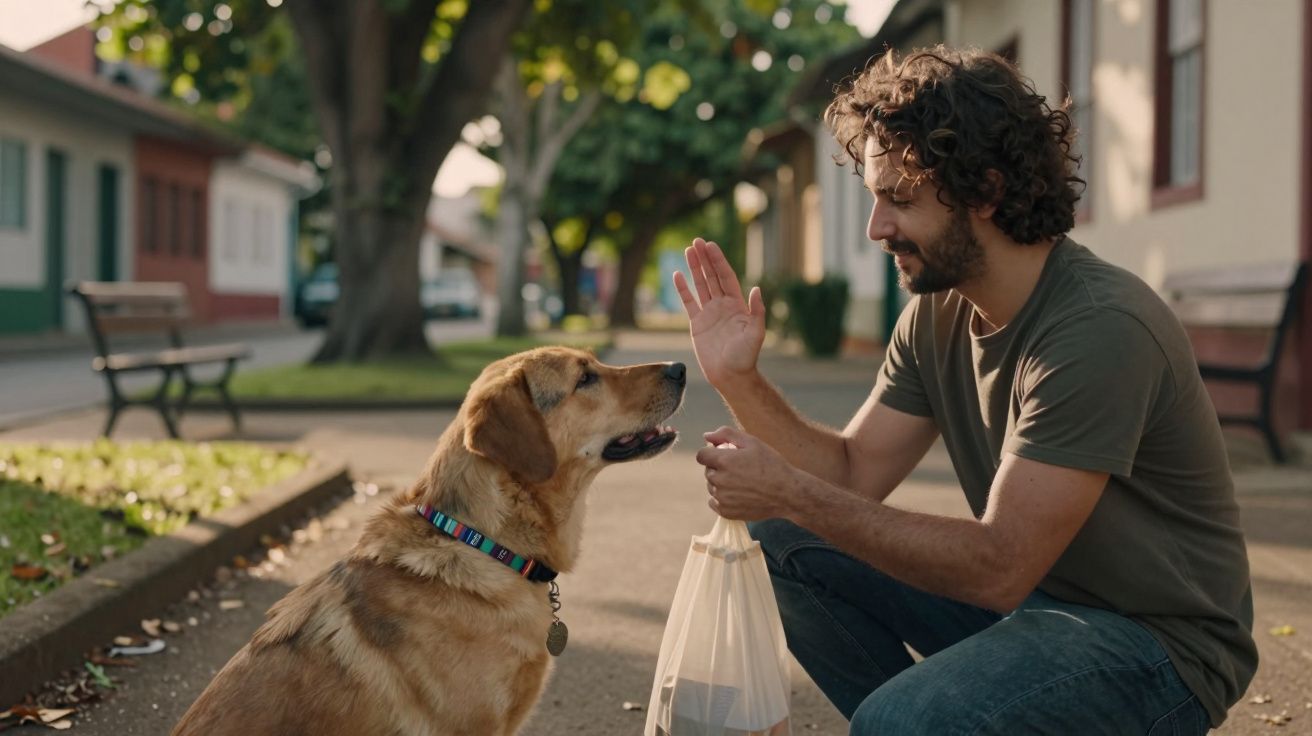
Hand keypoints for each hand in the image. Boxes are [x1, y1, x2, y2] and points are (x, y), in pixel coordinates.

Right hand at [672, 238, 765, 388]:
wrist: (730, 375)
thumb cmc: (746, 356)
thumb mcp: (756, 333)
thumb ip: (757, 312)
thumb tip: (756, 290)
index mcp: (737, 305)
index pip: (726, 277)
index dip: (718, 261)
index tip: (711, 246)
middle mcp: (723, 306)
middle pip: (712, 276)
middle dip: (705, 259)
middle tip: (697, 241)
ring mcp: (709, 313)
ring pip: (700, 285)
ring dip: (694, 268)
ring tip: (688, 250)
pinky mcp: (697, 324)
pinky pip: (688, 303)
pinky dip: (682, 289)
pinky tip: (677, 275)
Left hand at [695, 426, 800, 521]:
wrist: (787, 493)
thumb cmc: (771, 464)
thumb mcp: (752, 442)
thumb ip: (726, 435)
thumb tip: (706, 436)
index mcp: (724, 461)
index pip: (701, 455)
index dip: (712, 453)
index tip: (724, 455)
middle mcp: (719, 480)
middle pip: (708, 471)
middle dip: (719, 468)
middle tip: (740, 469)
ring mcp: (722, 498)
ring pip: (712, 487)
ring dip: (721, 483)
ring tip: (742, 482)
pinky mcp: (726, 512)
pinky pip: (714, 502)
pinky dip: (722, 498)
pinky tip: (739, 494)